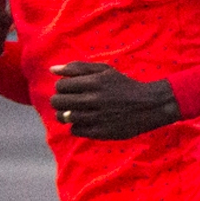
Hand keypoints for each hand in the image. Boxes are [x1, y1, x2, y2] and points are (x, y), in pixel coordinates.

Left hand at [48, 62, 181, 139]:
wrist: (148, 106)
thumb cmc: (123, 85)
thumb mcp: (104, 71)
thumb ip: (77, 68)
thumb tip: (51, 69)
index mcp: (94, 82)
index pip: (61, 85)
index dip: (61, 87)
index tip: (69, 89)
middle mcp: (94, 99)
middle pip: (59, 102)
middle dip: (58, 101)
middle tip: (66, 102)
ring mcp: (97, 117)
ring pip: (65, 117)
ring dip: (64, 115)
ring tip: (72, 112)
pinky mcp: (100, 132)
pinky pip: (75, 130)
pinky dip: (76, 126)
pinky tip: (84, 121)